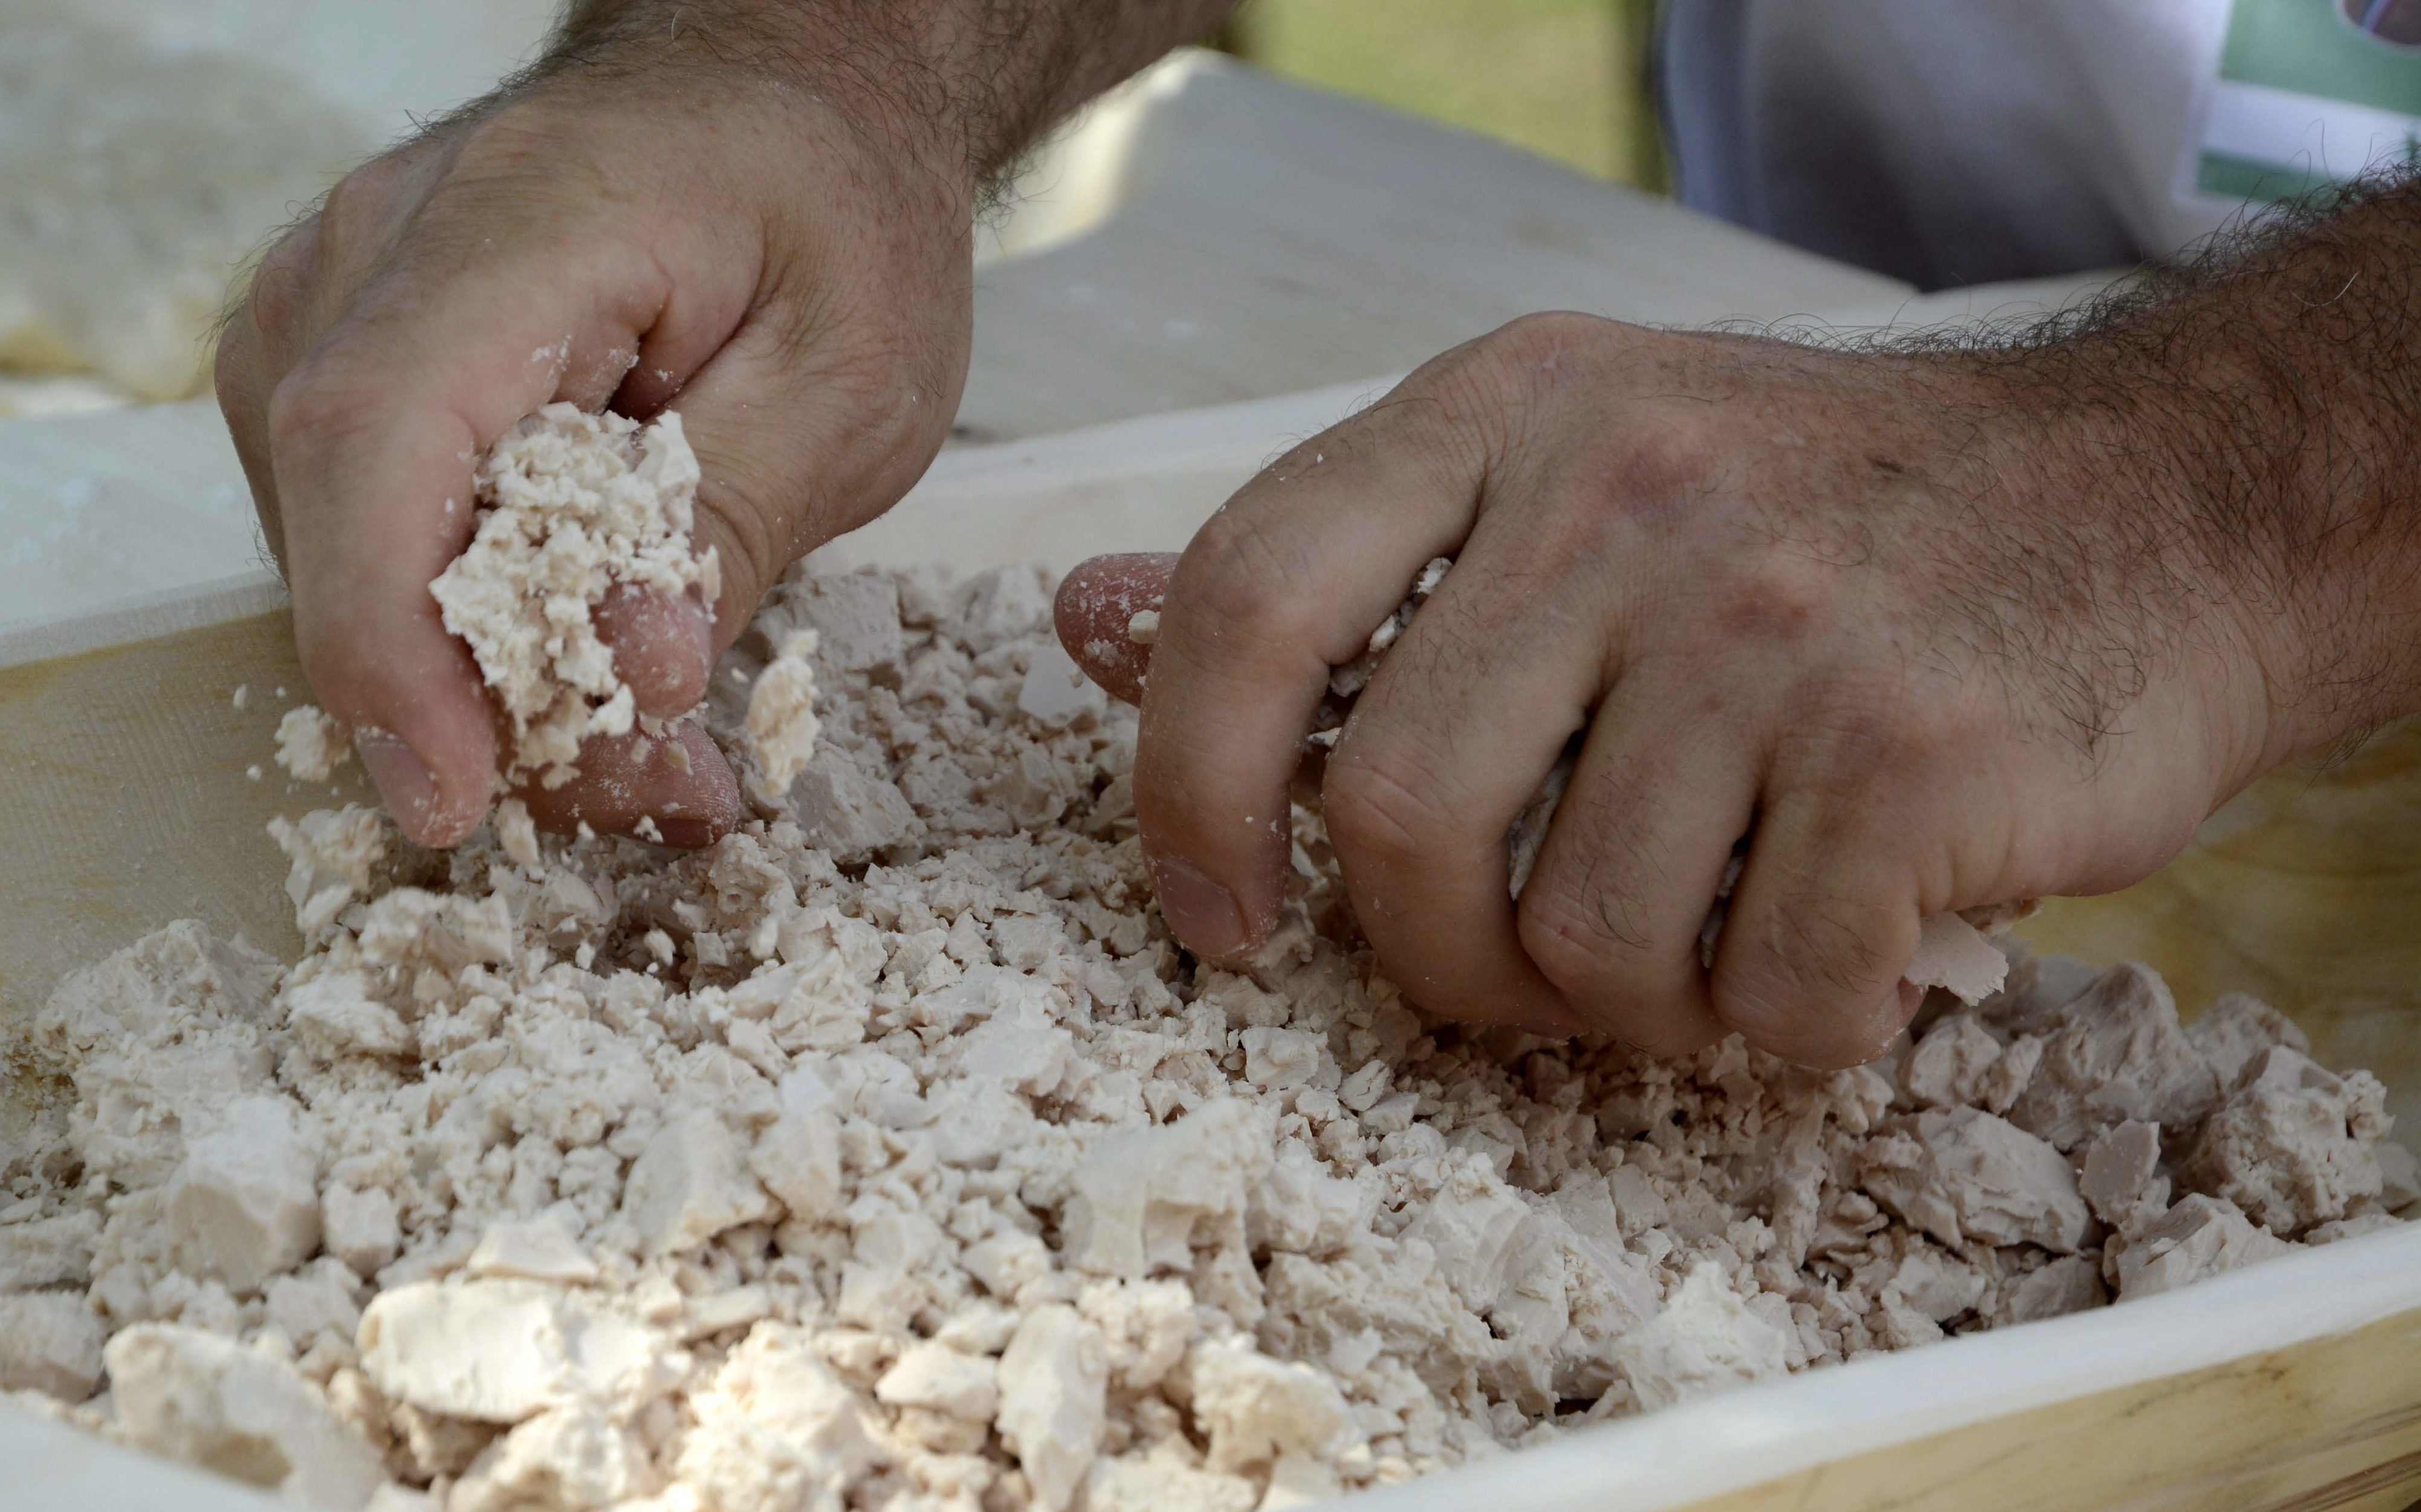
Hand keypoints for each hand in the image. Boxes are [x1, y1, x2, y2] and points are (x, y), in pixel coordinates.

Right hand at [216, 47, 975, 847]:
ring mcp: (329, 311)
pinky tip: (594, 676)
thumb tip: (638, 669)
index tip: (454, 792)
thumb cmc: (827, 205)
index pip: (373, 441)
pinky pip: (369, 539)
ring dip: (485, 691)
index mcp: (506, 222)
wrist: (784, 94)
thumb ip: (733, 518)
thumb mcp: (850, 372)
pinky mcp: (346, 374)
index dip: (389, 643)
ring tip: (652, 752)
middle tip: (653, 796)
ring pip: (345, 561)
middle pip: (349, 534)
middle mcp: (366, 259)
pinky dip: (472, 635)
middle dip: (481, 713)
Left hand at [1059, 313, 2304, 1067]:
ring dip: (1632, 998)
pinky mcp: (1910, 748)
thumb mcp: (1567, 470)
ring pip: (1576, 935)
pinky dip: (1790, 1020)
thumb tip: (1077, 620)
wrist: (2160, 503)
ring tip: (1713, 930)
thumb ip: (1335, 568)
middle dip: (1437, 955)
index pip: (1249, 598)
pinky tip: (1840, 944)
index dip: (1186, 788)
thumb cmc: (1826, 521)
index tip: (1220, 916)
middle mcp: (1625, 492)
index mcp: (1509, 411)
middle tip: (1523, 966)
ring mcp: (1772, 617)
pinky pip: (1763, 992)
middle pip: (1396, 815)